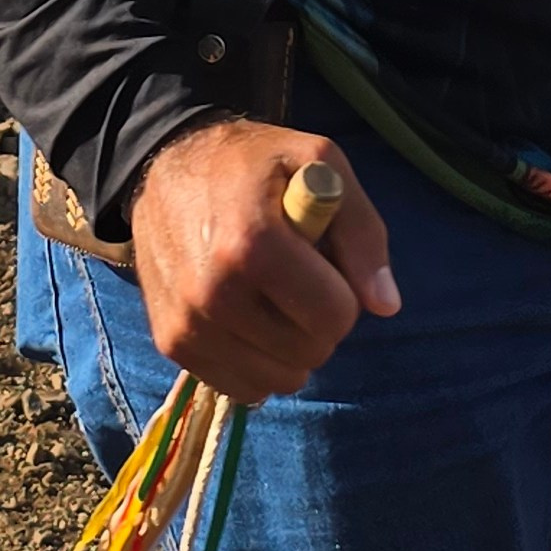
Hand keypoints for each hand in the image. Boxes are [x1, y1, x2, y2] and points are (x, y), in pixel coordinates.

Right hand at [129, 120, 399, 400]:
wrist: (165, 164)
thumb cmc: (253, 163)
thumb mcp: (321, 164)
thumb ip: (363, 232)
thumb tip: (385, 305)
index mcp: (253, 244)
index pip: (335, 316)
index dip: (343, 294)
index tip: (324, 266)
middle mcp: (214, 293)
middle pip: (310, 352)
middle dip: (317, 322)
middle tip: (296, 279)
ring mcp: (188, 324)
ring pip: (279, 379)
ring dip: (289, 348)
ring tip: (269, 296)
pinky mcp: (171, 344)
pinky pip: (242, 387)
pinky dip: (256, 364)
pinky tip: (246, 319)